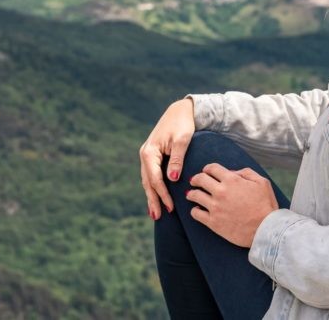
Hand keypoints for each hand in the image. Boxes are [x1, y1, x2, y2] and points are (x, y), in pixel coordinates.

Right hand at [139, 98, 194, 219]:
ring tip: (155, 213)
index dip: (162, 194)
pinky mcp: (153, 156)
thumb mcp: (182, 140)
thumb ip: (177, 160)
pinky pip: (151, 175)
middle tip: (158, 217)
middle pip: (148, 182)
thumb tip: (172, 179)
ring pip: (148, 180)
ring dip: (152, 196)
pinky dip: (153, 187)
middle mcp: (145, 154)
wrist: (180, 111)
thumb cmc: (183, 124)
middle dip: (153, 200)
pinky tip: (155, 198)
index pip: (155, 178)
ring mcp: (147, 156)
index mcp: (150, 152)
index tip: (171, 207)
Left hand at [186, 163, 279, 247]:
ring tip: (191, 194)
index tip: (206, 171)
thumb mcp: (262, 182)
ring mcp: (215, 207)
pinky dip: (194, 210)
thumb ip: (246, 172)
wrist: (266, 230)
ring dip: (191, 193)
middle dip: (196, 178)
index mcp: (232, 180)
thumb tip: (232, 172)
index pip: (212, 168)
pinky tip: (196, 210)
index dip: (207, 168)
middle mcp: (220, 191)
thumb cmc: (266, 206)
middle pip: (200, 179)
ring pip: (195, 195)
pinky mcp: (213, 222)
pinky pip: (196, 214)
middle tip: (194, 181)